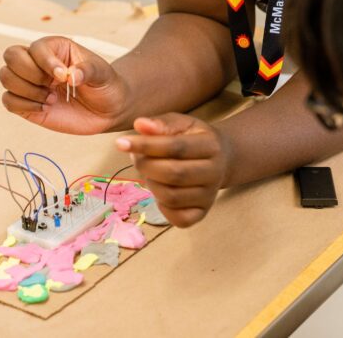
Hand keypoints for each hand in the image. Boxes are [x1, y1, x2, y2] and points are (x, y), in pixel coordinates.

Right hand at [0, 37, 129, 133]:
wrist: (108, 110)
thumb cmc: (105, 85)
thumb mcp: (102, 73)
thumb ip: (87, 71)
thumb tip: (70, 76)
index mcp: (55, 48)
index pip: (36, 47)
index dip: (45, 62)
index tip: (64, 77)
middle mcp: (38, 62)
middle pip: (11, 56)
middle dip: (30, 73)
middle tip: (52, 86)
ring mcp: (30, 82)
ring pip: (5, 76)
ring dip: (27, 90)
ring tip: (51, 98)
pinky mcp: (26, 103)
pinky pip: (7, 100)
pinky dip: (23, 105)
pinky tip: (45, 107)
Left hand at [115, 113, 232, 227]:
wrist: (221, 159)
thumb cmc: (193, 138)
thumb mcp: (181, 123)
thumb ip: (161, 124)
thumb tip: (140, 125)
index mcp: (211, 145)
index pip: (175, 147)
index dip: (146, 145)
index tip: (121, 143)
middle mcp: (215, 172)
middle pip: (173, 174)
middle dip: (145, 166)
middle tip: (136, 158)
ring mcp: (210, 196)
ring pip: (171, 197)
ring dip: (151, 184)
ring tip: (149, 172)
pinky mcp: (202, 213)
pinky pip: (177, 218)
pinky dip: (161, 206)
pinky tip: (159, 190)